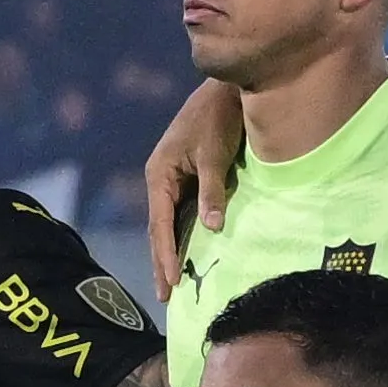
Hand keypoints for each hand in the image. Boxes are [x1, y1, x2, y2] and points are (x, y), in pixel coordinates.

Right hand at [141, 77, 243, 289]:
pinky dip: (183, 236)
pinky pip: (182, 214)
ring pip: (169, 224)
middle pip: (158, 230)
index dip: (165, 256)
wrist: (229, 88)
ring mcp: (173, 180)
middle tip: (165, 297)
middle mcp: (161, 181)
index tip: (172, 284)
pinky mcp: (188, 177)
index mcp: (159, 175)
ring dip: (170, 253)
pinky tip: (188, 253)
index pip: (159, 225)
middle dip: (162, 263)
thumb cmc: (220, 117)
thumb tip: (212, 228)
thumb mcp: (215, 155)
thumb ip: (212, 191)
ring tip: (173, 283)